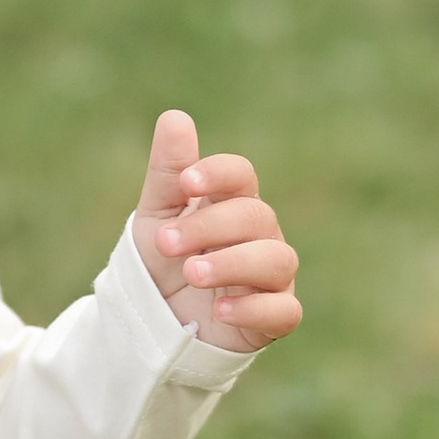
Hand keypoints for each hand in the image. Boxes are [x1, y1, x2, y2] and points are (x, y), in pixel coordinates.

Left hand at [132, 110, 301, 356]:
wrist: (156, 322)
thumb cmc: (163, 262)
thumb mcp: (157, 217)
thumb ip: (168, 173)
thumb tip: (174, 116)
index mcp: (231, 204)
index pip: (241, 176)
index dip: (219, 174)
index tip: (186, 183)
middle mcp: (260, 236)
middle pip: (254, 216)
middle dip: (209, 227)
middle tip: (167, 243)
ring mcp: (271, 277)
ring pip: (277, 259)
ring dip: (234, 263)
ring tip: (193, 273)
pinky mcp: (274, 317)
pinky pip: (283, 310)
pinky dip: (254, 308)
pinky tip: (220, 309)